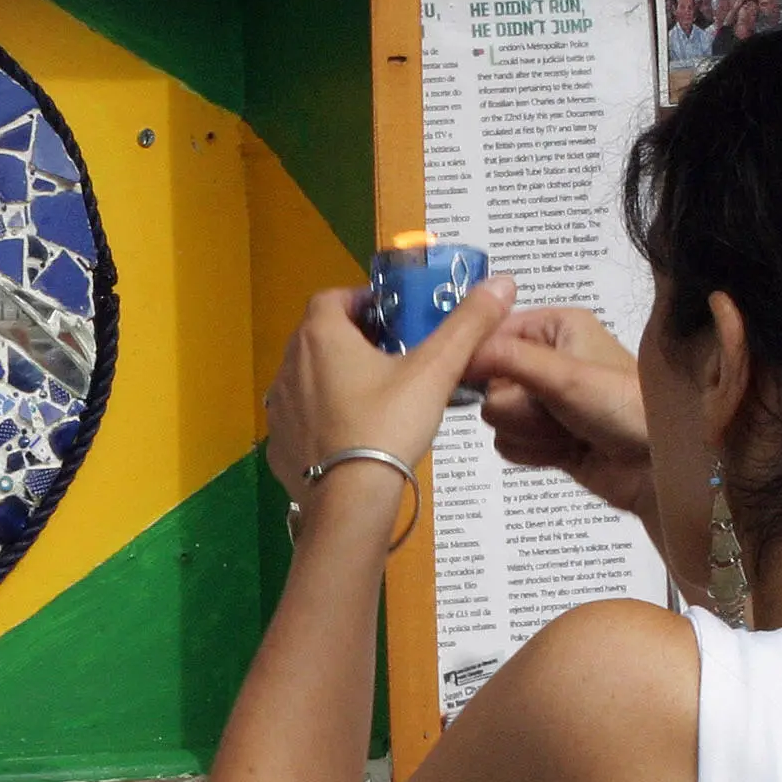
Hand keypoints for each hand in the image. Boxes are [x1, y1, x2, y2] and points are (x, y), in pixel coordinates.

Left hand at [264, 275, 515, 498]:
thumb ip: (467, 325)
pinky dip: (322, 417)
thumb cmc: (388, 425)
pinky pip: (300, 418)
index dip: (363, 301)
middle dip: (354, 338)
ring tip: (377, 395)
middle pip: (319, 336)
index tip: (394, 318)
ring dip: (335, 376)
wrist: (348, 499)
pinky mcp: (278, 444)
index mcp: (320, 336)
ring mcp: (278, 407)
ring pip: (307, 377)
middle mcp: (289, 364)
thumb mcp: (434, 371)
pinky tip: (353, 434)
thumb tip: (503, 282)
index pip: (333, 298)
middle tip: (394, 355)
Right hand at [460, 306, 654, 517]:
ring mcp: (543, 402)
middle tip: (555, 410)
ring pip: (494, 417)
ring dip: (529, 431)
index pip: (490, 334)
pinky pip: (506, 444)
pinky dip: (533, 452)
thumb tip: (456, 353)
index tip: (482, 379)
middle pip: (488, 382)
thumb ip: (505, 359)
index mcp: (555, 327)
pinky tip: (566, 451)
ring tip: (569, 432)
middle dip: (518, 404)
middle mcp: (545, 359)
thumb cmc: (622, 406)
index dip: (481, 358)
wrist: (661, 467)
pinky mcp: (543, 438)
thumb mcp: (564, 375)